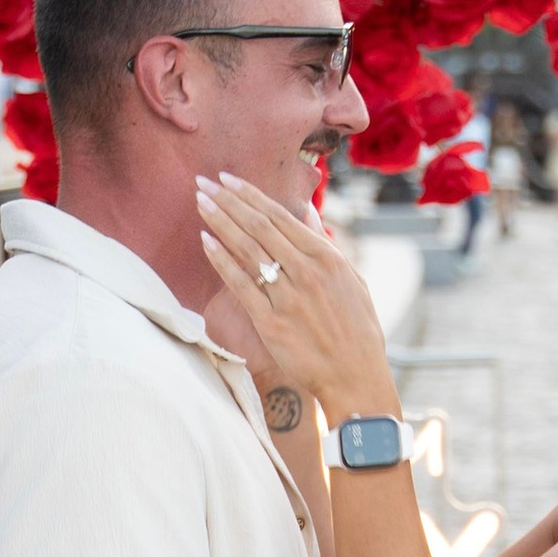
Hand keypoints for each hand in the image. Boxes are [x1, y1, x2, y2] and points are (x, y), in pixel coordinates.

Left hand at [196, 170, 399, 426]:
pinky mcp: (272, 323)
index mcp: (326, 257)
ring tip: (200, 203)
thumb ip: (326, 245)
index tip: (227, 179)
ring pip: (247, 250)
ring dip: (220, 223)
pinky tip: (206, 242)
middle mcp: (306, 271)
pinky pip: (241, 285)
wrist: (356, 377)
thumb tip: (308, 214)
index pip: (280, 216)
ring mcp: (288, 296)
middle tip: (203, 182)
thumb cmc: (358, 330)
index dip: (250, 195)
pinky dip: (222, 261)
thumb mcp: (352, 279)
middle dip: (228, 201)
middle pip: (259, 226)